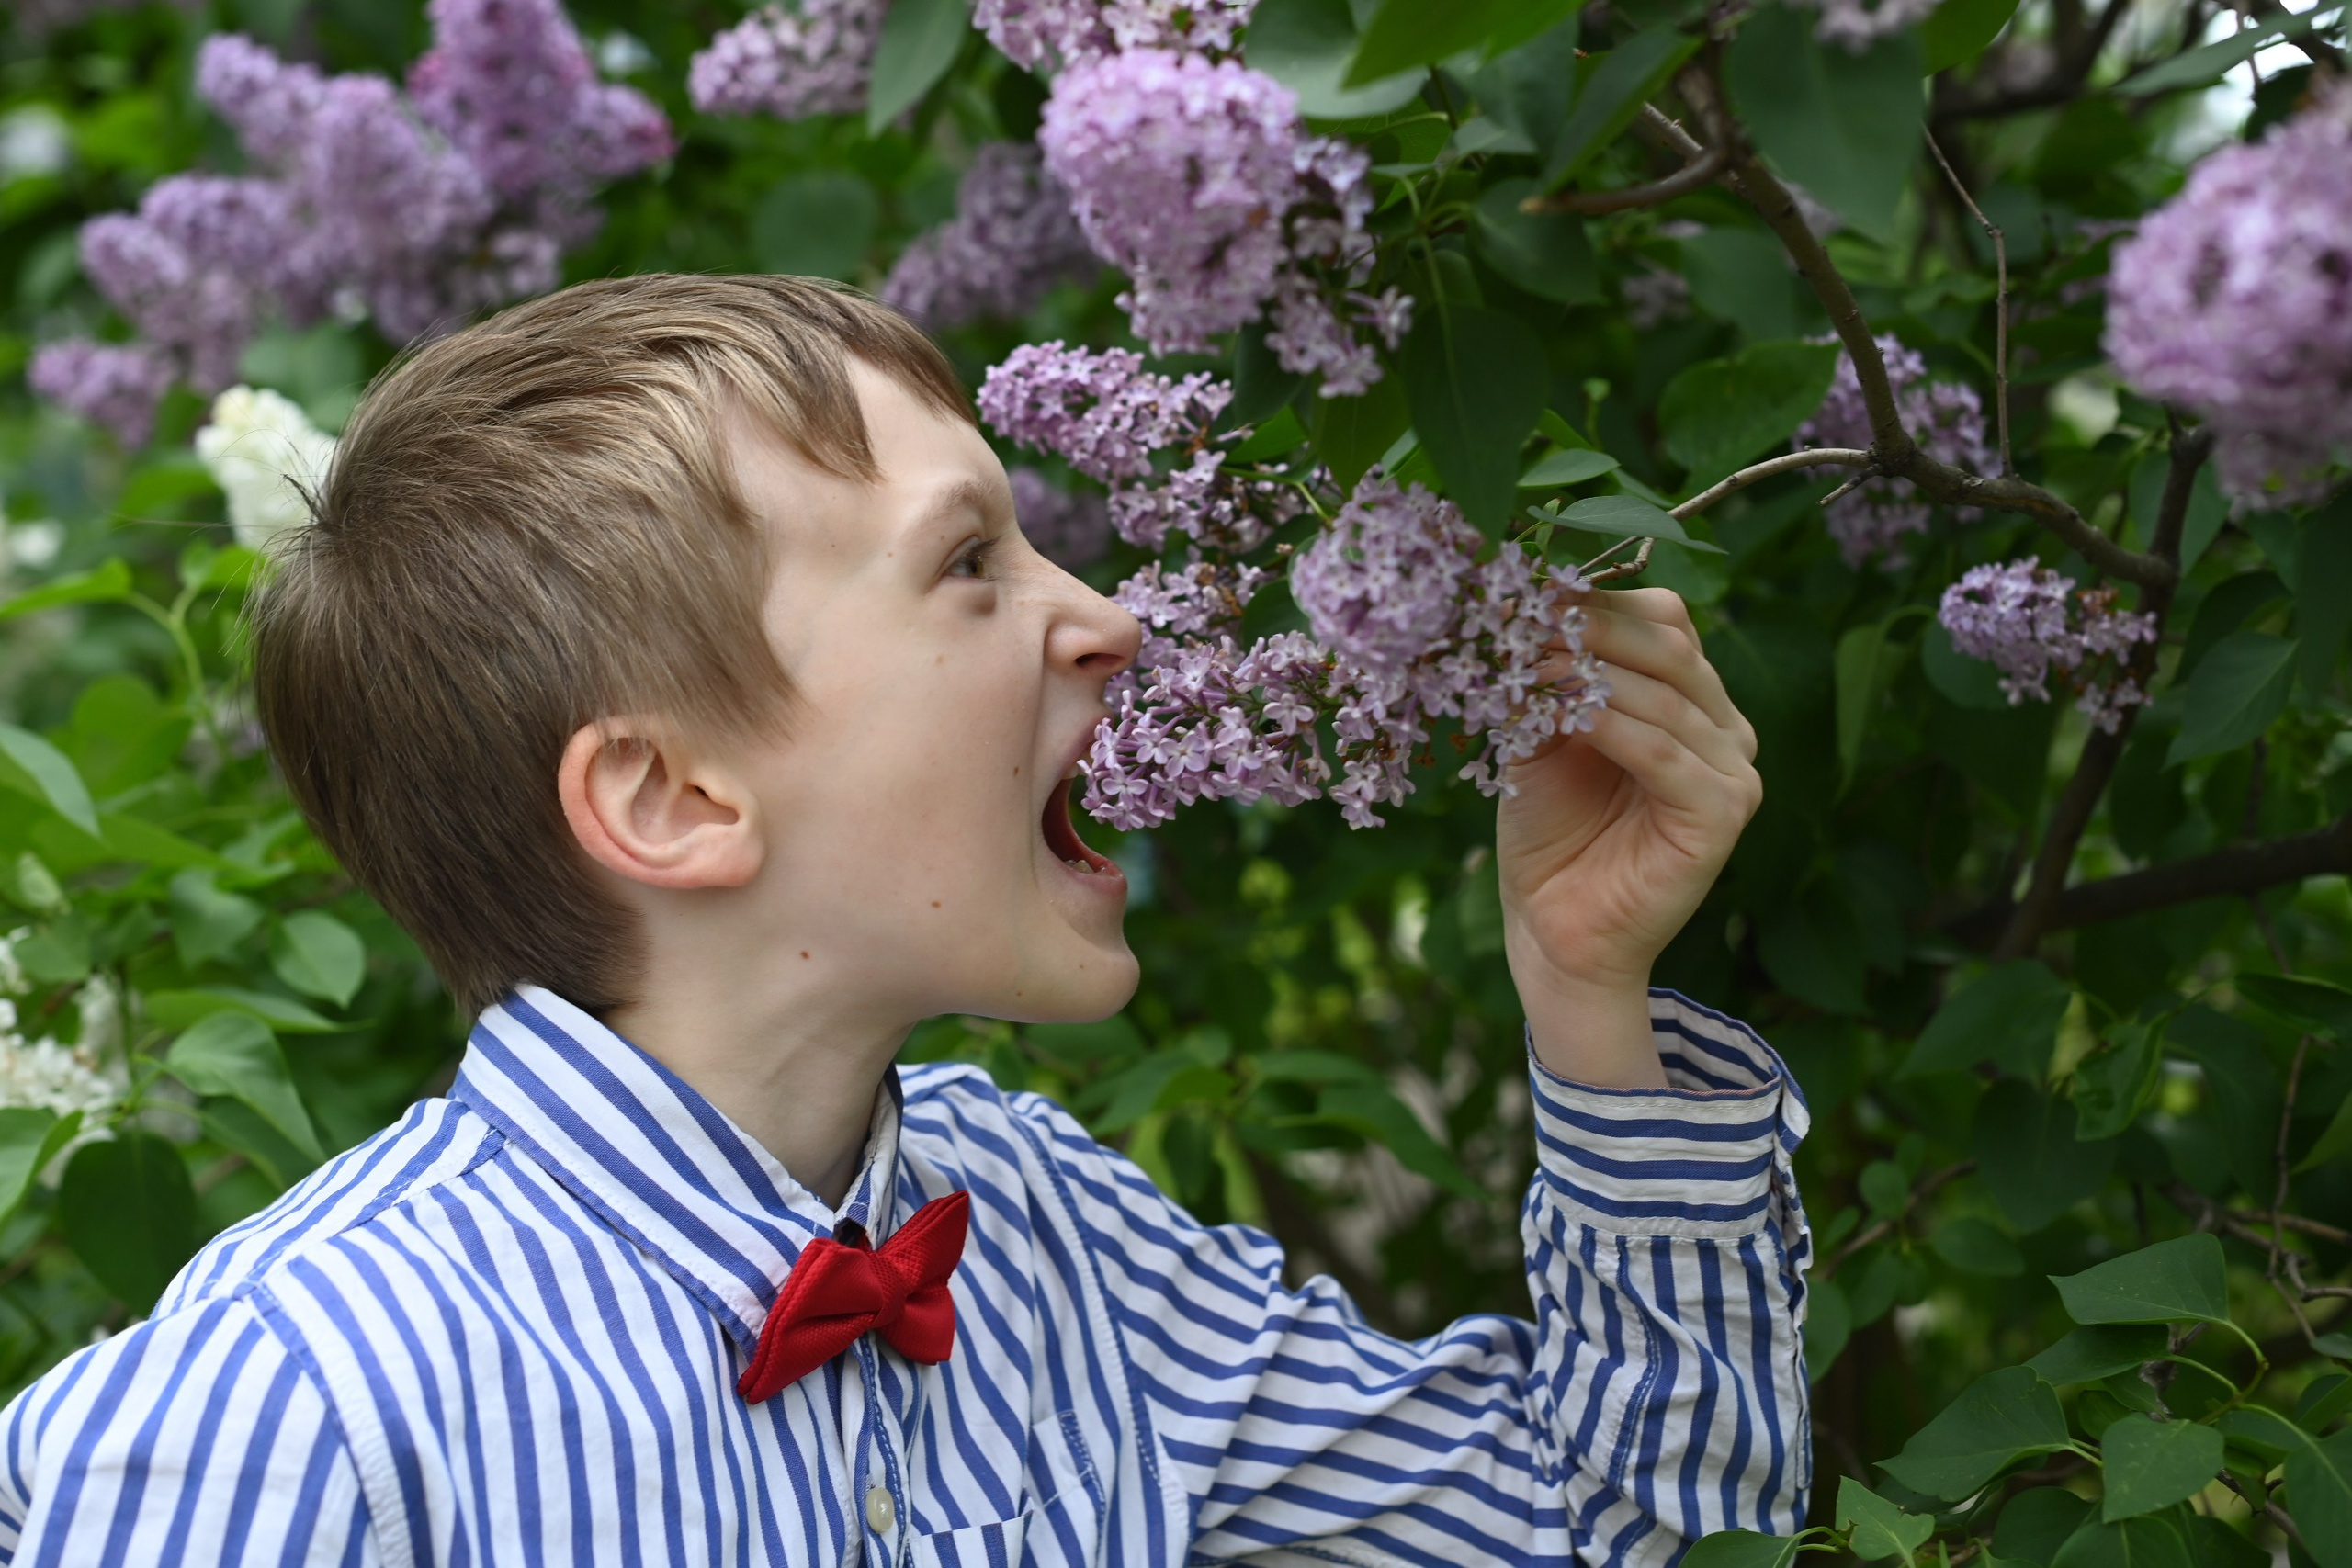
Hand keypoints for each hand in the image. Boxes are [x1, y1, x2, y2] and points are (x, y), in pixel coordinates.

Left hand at [1496, 587, 1760, 1086]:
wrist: (1554, 926)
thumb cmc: (1550, 830)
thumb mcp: (1541, 735)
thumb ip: (1545, 675)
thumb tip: (1517, 602)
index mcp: (1692, 699)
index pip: (1664, 620)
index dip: (1597, 600)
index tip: (1527, 588)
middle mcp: (1725, 727)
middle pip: (1670, 645)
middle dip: (1591, 626)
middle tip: (1525, 616)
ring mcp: (1735, 772)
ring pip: (1668, 694)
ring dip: (1592, 672)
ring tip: (1528, 661)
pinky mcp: (1724, 817)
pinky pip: (1669, 754)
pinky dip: (1615, 727)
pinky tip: (1568, 714)